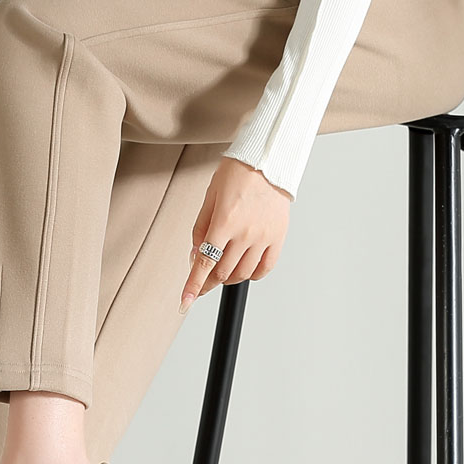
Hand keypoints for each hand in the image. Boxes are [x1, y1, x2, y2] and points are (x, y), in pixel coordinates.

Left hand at [179, 156, 291, 312]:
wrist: (267, 161)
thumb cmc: (236, 174)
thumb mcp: (210, 198)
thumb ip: (200, 229)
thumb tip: (196, 256)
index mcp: (224, 222)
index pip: (205, 263)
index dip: (193, 285)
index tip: (185, 302)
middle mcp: (245, 233)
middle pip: (222, 272)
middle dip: (208, 280)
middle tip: (203, 278)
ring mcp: (263, 237)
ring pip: (242, 273)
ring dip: (228, 277)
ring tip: (223, 268)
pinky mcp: (278, 237)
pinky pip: (264, 268)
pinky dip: (251, 274)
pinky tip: (244, 267)